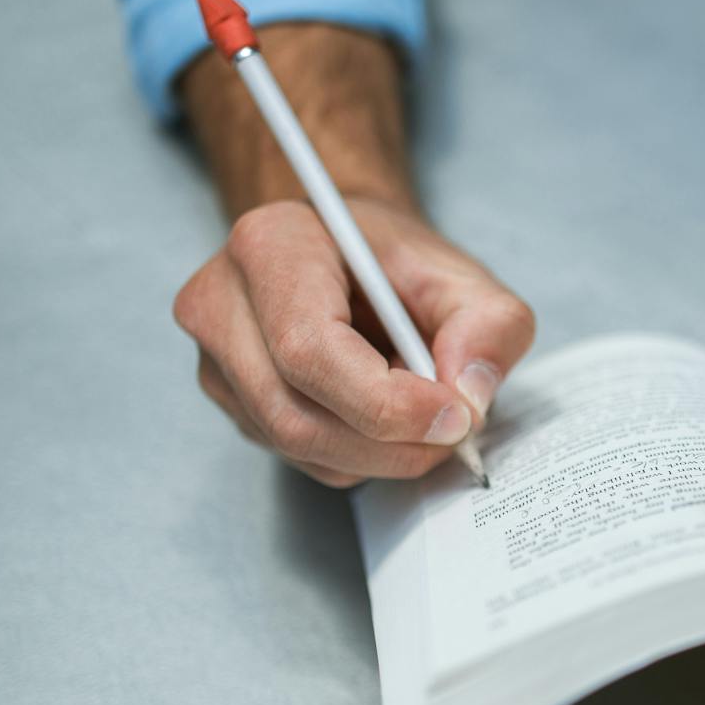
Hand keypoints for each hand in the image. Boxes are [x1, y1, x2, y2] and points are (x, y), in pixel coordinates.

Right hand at [172, 195, 534, 486]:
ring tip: (425, 415)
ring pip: (297, 446)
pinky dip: (358, 456)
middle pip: (295, 414)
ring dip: (379, 454)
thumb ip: (489, 325)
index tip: (455, 415)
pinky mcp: (232, 403)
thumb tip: (469, 396)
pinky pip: (299, 457)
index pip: (309, 351)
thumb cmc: (395, 261)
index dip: (386, 402)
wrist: (348, 257)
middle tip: (455, 430)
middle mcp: (220, 304)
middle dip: (389, 442)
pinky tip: (385, 418)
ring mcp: (216, 360)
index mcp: (269, 247)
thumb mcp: (463, 275)